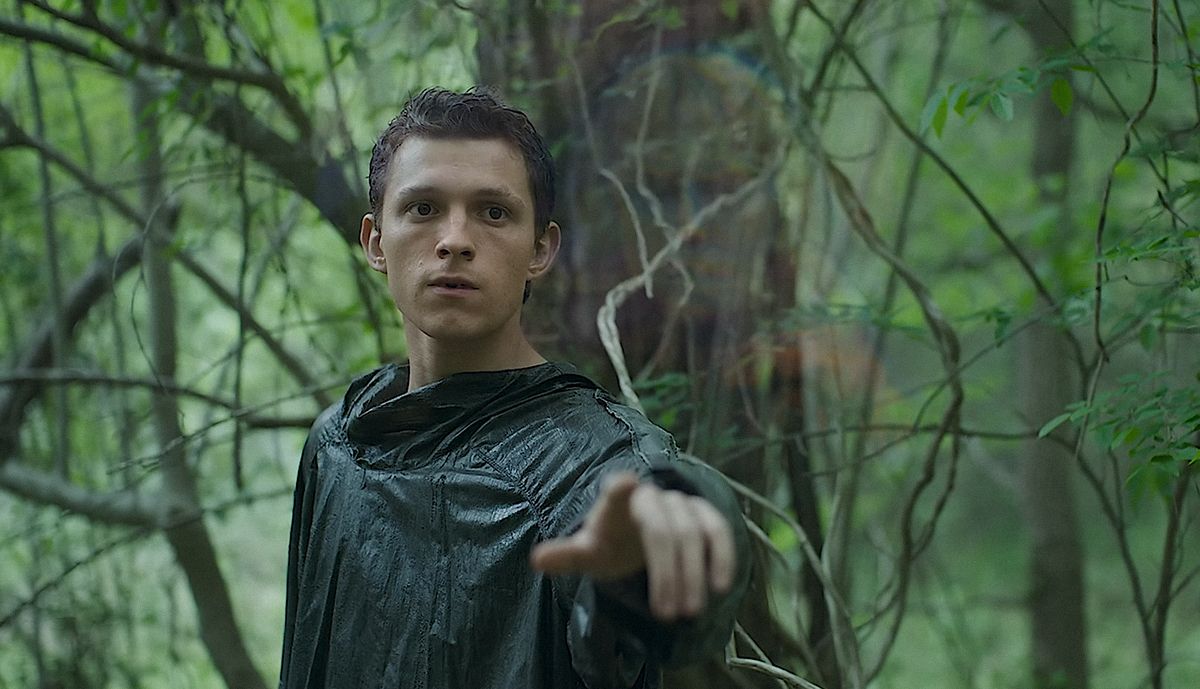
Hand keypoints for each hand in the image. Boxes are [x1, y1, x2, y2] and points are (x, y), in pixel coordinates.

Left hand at [530, 472, 734, 620]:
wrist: (636, 532)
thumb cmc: (610, 542)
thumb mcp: (588, 552)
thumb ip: (567, 555)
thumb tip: (537, 560)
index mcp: (615, 504)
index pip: (616, 494)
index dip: (621, 489)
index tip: (625, 484)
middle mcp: (650, 497)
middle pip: (662, 531)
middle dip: (667, 573)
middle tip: (666, 614)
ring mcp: (678, 502)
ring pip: (693, 533)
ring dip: (693, 574)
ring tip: (689, 611)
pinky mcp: (702, 512)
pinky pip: (717, 530)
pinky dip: (722, 556)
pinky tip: (719, 586)